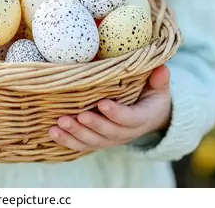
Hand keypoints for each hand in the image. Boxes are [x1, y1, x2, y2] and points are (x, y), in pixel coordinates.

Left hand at [48, 65, 171, 151]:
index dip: (116, 113)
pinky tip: (53, 132)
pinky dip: (67, 141)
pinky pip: (81, 145)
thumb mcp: (159, 88)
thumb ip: (160, 80)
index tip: (102, 104)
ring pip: (92, 142)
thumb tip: (162, 69)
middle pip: (108, 133)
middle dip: (91, 125)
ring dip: (75, 134)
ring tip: (59, 124)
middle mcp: (125, 133)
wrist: (149, 117)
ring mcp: (110, 139)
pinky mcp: (97, 141)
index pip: (129, 119)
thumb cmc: (151, 96)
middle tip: (76, 116)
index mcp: (141, 118)